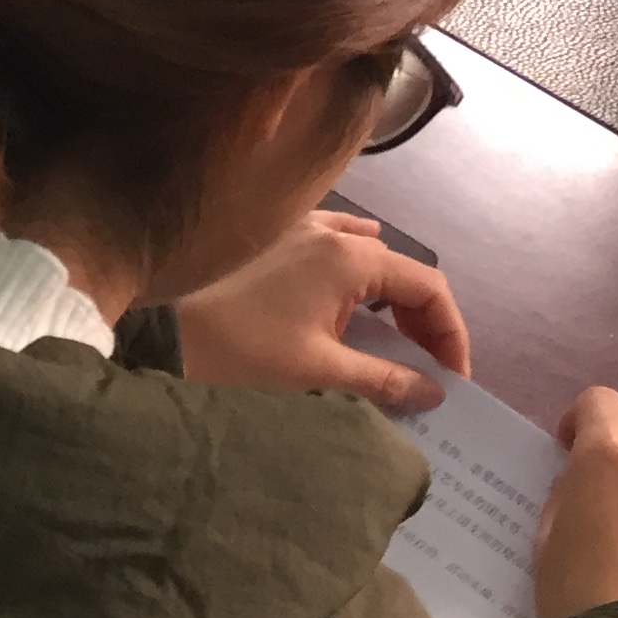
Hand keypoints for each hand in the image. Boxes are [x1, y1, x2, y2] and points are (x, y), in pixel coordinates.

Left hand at [177, 210, 469, 413]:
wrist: (165, 327)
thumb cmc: (243, 348)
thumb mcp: (320, 371)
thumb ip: (384, 378)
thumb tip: (433, 391)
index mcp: (350, 257)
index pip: (428, 286)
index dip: (450, 333)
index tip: (452, 377)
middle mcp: (331, 229)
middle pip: (401, 270)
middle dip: (422, 320)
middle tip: (428, 369)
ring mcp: (300, 227)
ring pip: (369, 257)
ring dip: (390, 298)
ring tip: (395, 343)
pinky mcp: (275, 236)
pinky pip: (334, 243)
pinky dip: (356, 271)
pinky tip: (353, 296)